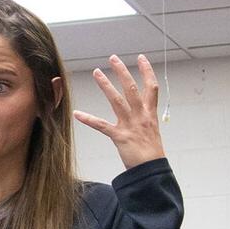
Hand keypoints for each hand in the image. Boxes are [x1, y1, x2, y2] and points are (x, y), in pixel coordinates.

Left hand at [74, 54, 165, 168]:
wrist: (151, 170)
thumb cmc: (151, 153)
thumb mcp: (151, 132)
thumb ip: (145, 118)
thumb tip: (140, 111)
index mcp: (150, 114)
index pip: (151, 88)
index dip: (147, 71)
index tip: (141, 58)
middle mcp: (141, 116)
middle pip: (132, 88)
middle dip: (122, 72)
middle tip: (113, 58)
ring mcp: (130, 125)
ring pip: (117, 100)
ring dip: (106, 85)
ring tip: (96, 72)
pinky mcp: (119, 136)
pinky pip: (101, 125)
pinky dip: (88, 119)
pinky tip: (78, 113)